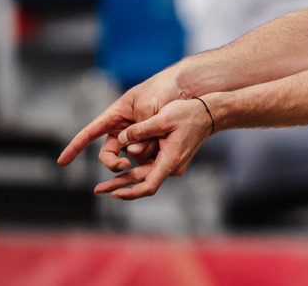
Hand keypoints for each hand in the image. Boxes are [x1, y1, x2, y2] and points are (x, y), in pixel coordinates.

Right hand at [57, 71, 181, 172]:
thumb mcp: (148, 109)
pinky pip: (147, 156)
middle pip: (109, 154)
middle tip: (125, 166)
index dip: (74, 148)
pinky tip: (164, 145)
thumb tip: (133, 154)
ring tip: (159, 138)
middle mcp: (123, 128)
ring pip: (131, 156)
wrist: (185, 87)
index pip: (89, 133)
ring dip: (143, 153)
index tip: (62, 163)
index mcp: (115, 115)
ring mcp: (136, 136)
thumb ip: (139, 132)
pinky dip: (154, 154)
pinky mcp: (151, 142)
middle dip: (114, 163)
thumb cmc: (162, 91)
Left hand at [90, 97, 213, 199]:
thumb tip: (120, 141)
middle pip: (142, 182)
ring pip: (146, 174)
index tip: (113, 194)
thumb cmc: (187, 113)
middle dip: (119, 186)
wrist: (209, 113)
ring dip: (126, 177)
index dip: (130, 193)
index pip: (148, 186)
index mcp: (170, 160)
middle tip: (98, 190)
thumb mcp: (162, 118)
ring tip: (105, 184)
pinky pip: (152, 167)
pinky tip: (124, 167)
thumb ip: (140, 130)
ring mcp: (173, 164)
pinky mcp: (172, 159)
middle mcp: (172, 167)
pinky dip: (137, 168)